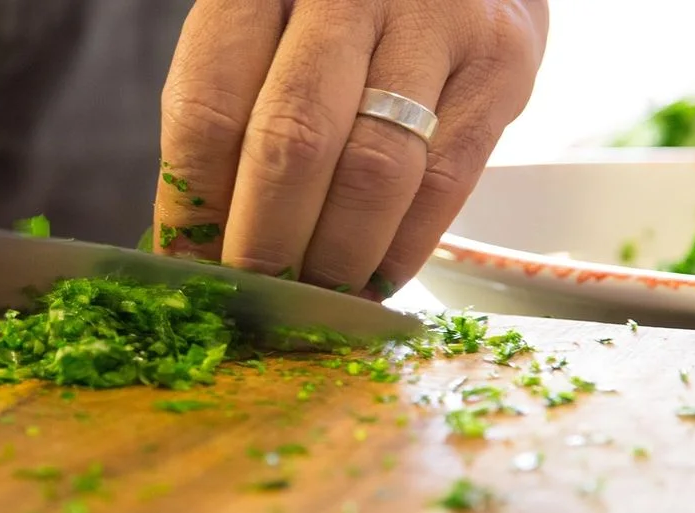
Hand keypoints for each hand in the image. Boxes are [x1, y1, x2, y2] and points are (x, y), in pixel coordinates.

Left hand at [154, 0, 547, 297]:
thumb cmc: (341, 6)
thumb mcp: (272, 29)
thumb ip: (237, 113)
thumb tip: (201, 243)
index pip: (208, 112)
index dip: (196, 208)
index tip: (193, 270)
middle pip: (291, 145)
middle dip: (266, 246)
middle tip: (257, 301)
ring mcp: (432, 19)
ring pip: (373, 171)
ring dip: (337, 258)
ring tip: (316, 300)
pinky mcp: (501, 58)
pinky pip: (445, 180)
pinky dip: (404, 247)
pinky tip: (375, 278)